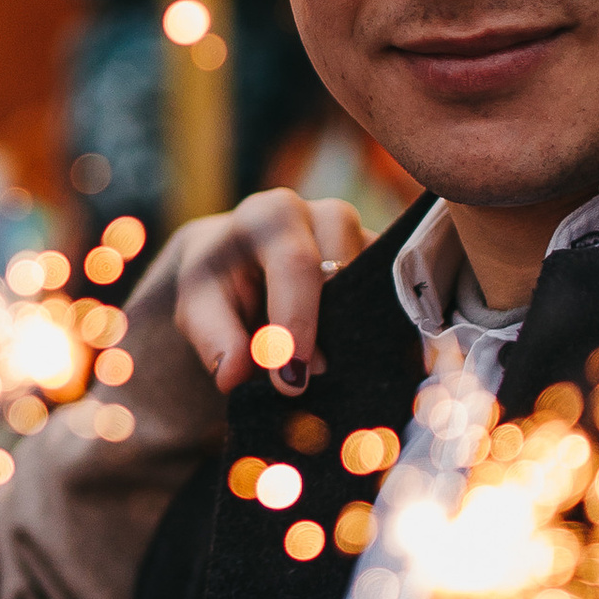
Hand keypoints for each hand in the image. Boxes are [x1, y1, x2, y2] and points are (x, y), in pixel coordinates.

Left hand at [173, 190, 368, 396]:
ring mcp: (364, 236)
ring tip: (337, 373)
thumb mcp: (197, 305)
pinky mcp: (386, 261)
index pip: (296, 264)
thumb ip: (213, 337)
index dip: (296, 323)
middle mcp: (323, 216)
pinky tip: (366, 363)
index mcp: (270, 215)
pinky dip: (385, 332)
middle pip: (348, 268)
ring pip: (381, 282)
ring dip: (361, 330)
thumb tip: (234, 374)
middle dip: (333, 330)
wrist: (237, 264)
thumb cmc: (216, 284)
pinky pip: (401, 296)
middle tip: (314, 382)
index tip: (290, 380)